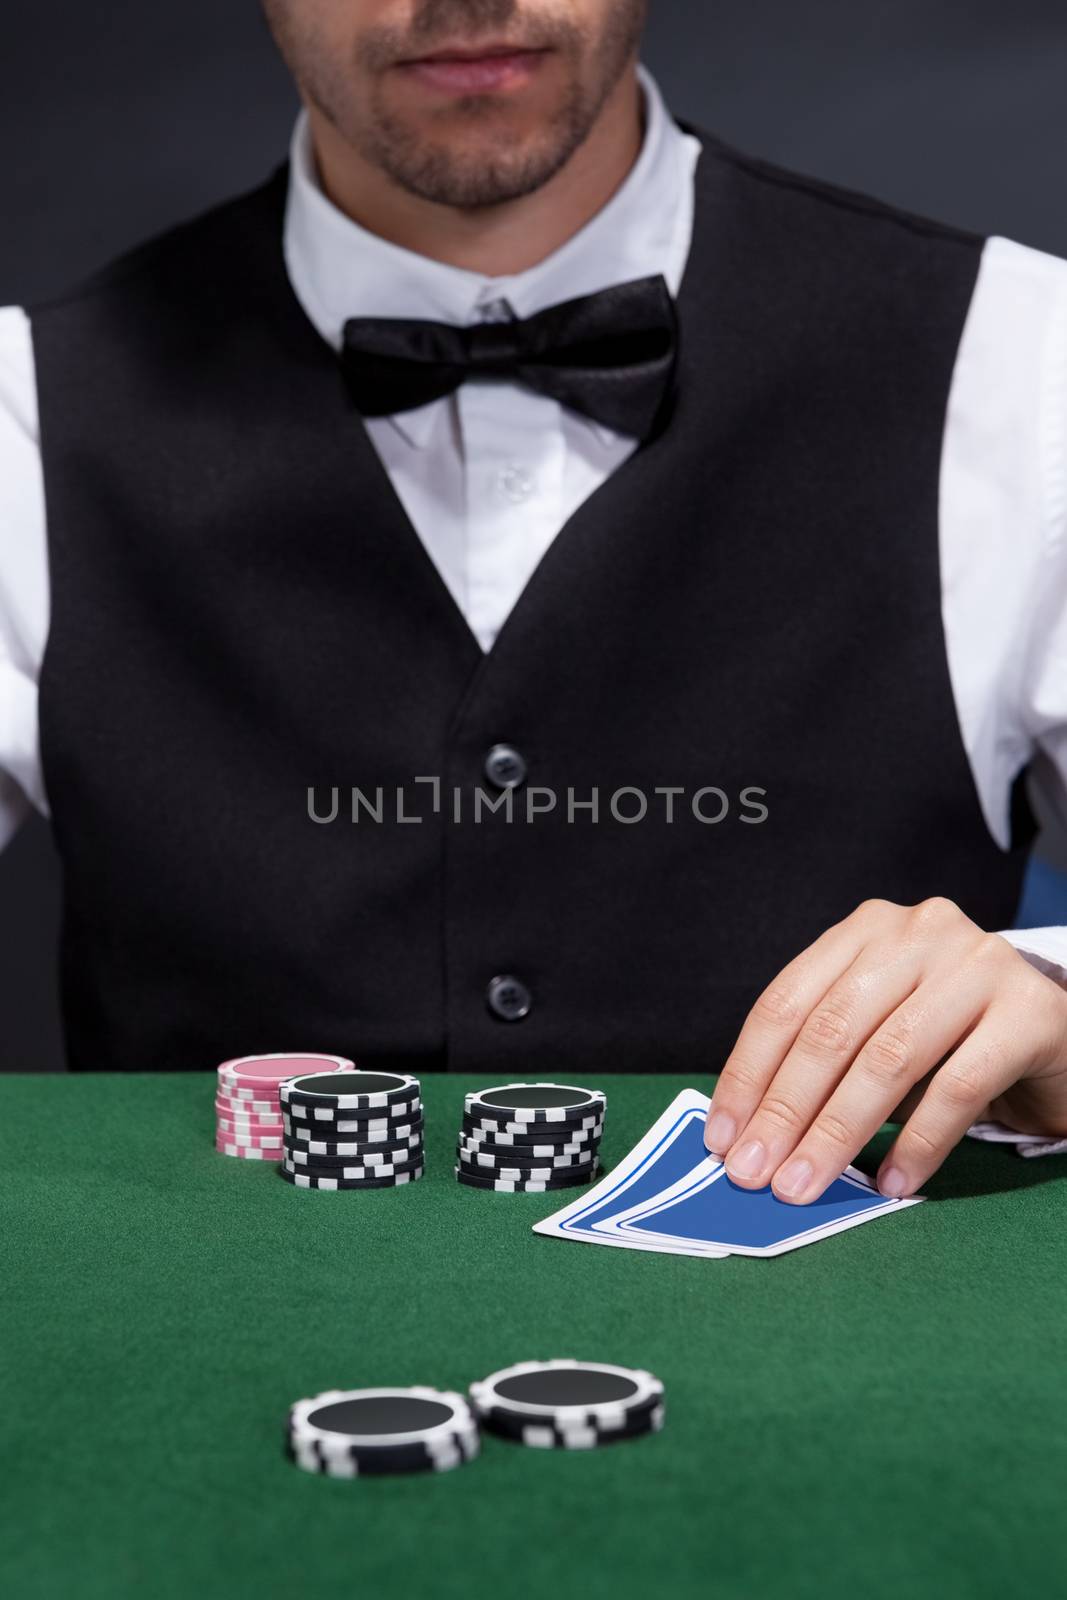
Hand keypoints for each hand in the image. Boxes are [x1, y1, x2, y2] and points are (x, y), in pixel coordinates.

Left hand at [704, 897, 1066, 1202]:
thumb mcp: (878, 1034)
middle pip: (831, 1029)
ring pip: (888, 1058)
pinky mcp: (1029, 1009)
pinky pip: (958, 1087)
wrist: (1059, 1033)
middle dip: (785, 1110)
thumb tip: (749, 1134)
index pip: (788, 1002)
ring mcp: (977, 963)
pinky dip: (919, 1143)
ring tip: (806, 1185)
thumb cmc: (954, 1039)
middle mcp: (919, 931)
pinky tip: (892, 1183)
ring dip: (839, 1133)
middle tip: (754, 1172)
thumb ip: (822, 1064)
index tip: (722, 1138)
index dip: (748, 1074)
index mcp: (867, 929)